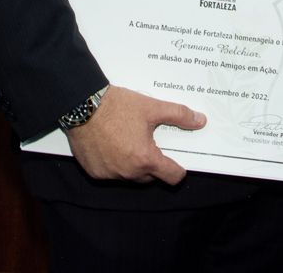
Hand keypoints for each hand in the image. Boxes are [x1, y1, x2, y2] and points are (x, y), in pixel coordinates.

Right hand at [64, 86, 206, 184]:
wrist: (82, 105)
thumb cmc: (116, 106)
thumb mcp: (152, 108)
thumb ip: (179, 115)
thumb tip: (199, 120)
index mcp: (145, 159)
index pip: (172, 177)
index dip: (178, 169)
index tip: (176, 162)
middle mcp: (128, 172)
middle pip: (150, 178)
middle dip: (153, 164)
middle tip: (149, 143)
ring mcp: (109, 174)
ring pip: (130, 176)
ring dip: (133, 165)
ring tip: (129, 141)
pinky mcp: (94, 172)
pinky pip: (111, 174)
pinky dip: (114, 164)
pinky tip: (111, 145)